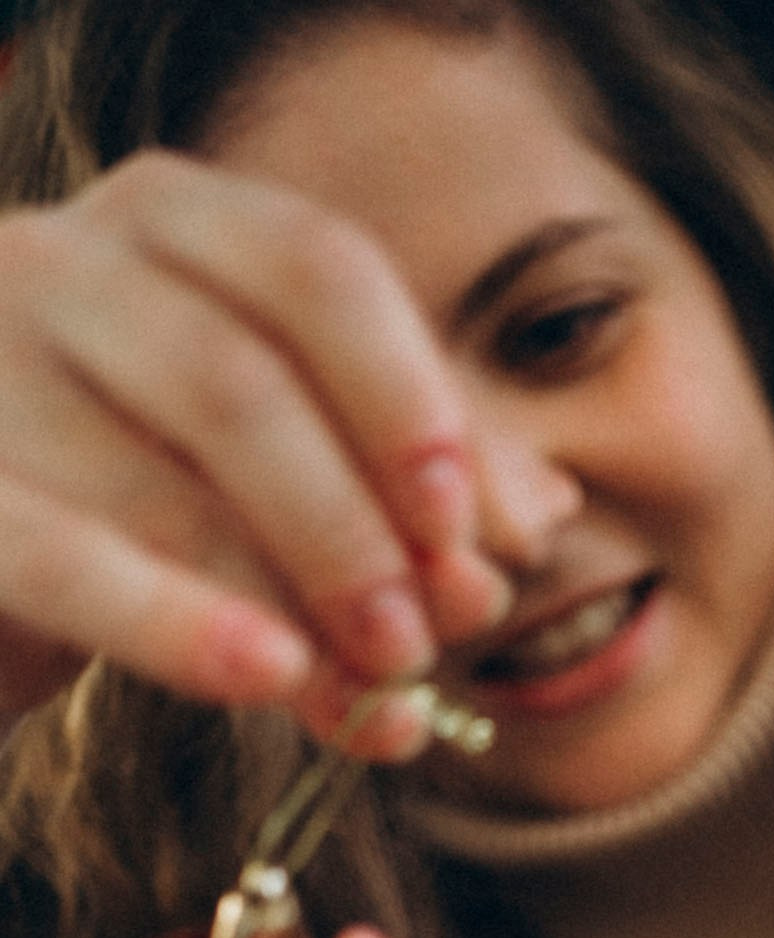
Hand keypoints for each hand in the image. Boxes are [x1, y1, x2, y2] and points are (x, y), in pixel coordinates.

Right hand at [0, 151, 507, 736]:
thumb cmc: (146, 498)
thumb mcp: (281, 466)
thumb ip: (399, 476)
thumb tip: (533, 520)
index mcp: (172, 223)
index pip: (318, 272)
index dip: (415, 404)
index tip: (482, 532)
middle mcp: (62, 262)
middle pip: (244, 384)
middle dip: (361, 532)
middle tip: (431, 642)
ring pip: (164, 490)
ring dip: (297, 611)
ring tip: (378, 699)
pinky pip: (61, 561)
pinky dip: (178, 627)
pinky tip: (274, 681)